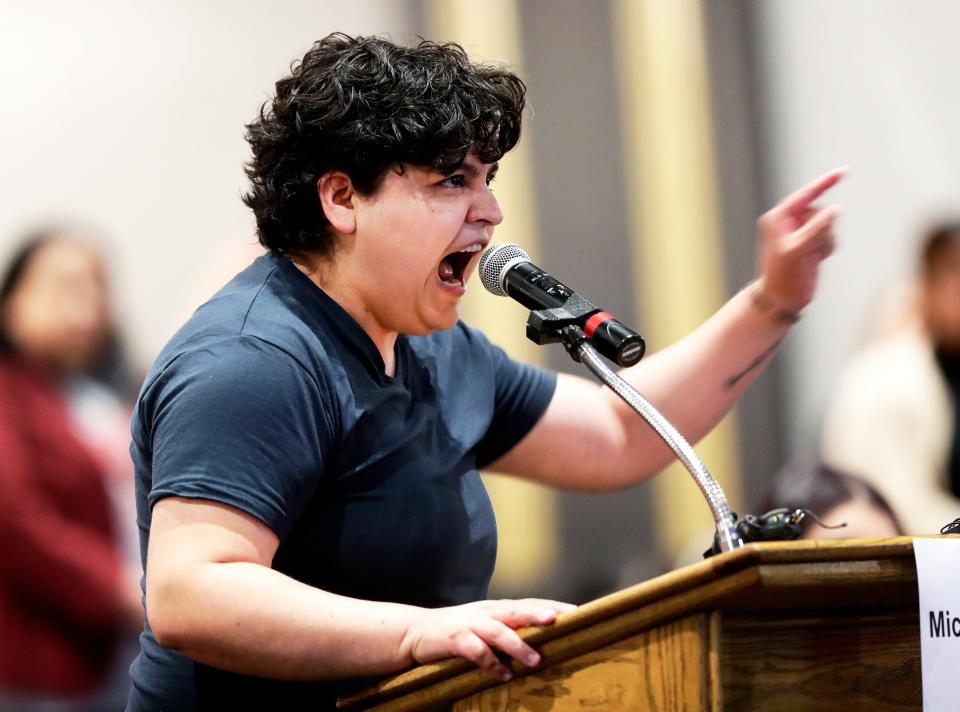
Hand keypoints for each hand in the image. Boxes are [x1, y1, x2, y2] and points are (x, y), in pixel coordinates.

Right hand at [400, 598, 575, 681]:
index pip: (528, 603)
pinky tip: (504, 675)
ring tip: (535, 660)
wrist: (417, 631)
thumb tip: (542, 639)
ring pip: (497, 631)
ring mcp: (470, 624)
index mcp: (496, 608)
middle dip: (536, 614)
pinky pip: (476, 651)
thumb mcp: (485, 624)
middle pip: (515, 610)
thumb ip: (509, 629)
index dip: (551, 605)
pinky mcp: (455, 639)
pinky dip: (491, 663)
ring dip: (517, 645)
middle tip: (558, 620)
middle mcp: (486, 612)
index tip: (576, 611)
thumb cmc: (458, 630)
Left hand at [755, 168, 844, 315]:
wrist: (782, 299)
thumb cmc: (782, 276)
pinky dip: (829, 246)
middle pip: (822, 212)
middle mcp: (790, 222)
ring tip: (814, 256)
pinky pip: (832, 236)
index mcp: (779, 218)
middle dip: (823, 228)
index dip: (825, 183)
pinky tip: (818, 259)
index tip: (845, 171)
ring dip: (827, 240)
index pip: (805, 195)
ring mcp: (802, 232)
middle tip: (811, 249)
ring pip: (829, 224)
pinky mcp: (812, 243)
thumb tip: (835, 209)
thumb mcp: (797, 250)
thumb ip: (816, 228)